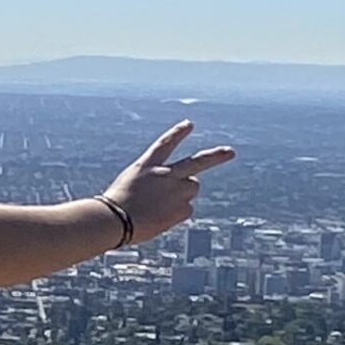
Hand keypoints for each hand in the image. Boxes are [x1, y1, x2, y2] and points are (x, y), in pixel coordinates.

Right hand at [102, 121, 235, 244]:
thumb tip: (169, 197)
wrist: (114, 220)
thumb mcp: (128, 187)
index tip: (189, 124)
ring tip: (160, 206)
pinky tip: (159, 218)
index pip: (165, 144)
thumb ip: (152, 186)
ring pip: (192, 188)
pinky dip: (176, 215)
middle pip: (198, 162)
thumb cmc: (114, 207)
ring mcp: (176, 189)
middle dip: (216, 157)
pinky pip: (186, 210)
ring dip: (183, 194)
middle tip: (231, 153)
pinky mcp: (183, 207)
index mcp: (146, 165)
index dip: (178, 133)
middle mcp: (165, 173)